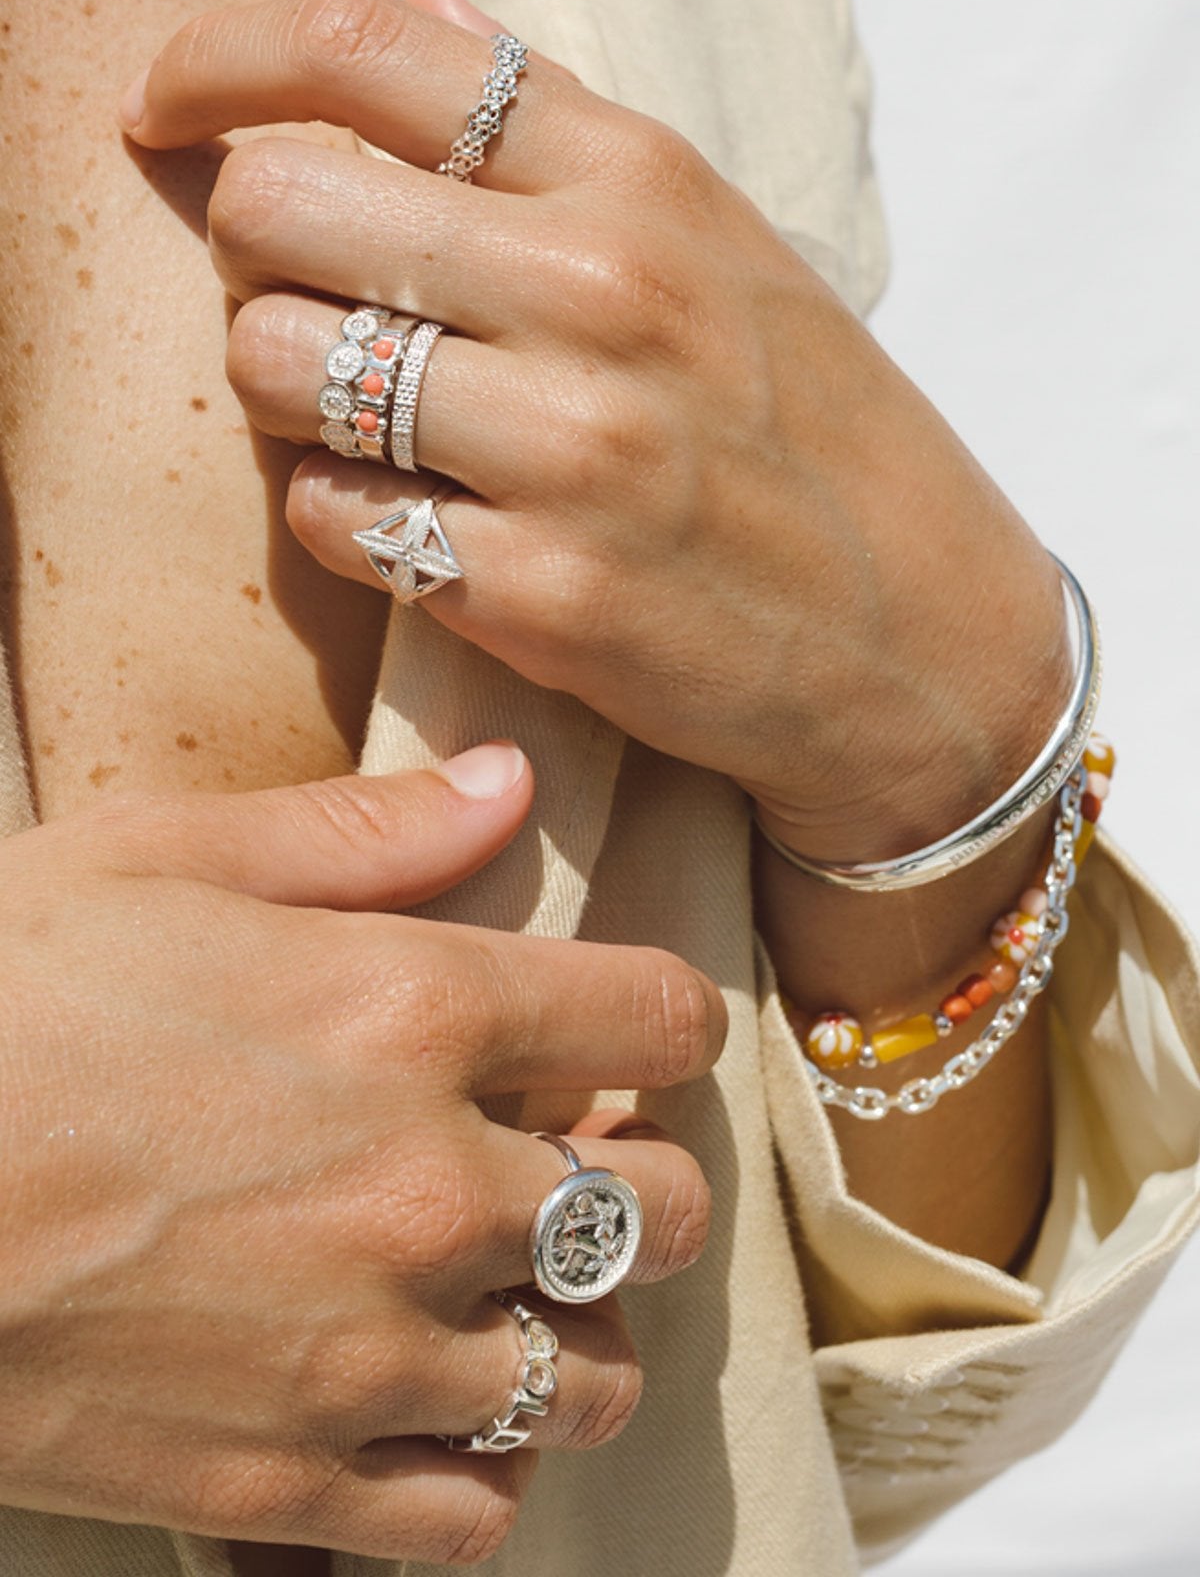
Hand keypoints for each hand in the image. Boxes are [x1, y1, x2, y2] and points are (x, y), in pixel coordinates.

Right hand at [0, 748, 723, 1560]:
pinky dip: (484, 1469)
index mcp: (418, 1008)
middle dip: (654, 1182)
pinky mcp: (285, 1475)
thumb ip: (362, 828)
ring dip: (585, 1332)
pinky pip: (472, 1515)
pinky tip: (438, 1413)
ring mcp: (367, 1348)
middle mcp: (429, 1186)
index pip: (660, 1019)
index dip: (665, 1020)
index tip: (628, 1032)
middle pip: (667, 1212)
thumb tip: (512, 781)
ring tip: (521, 1294)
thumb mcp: (158, 858)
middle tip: (582, 1163)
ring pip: (594, 1379)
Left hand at [120, 0, 1070, 862]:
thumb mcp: (725, 245)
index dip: (222, 58)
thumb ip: (564, 131)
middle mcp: (601, 293)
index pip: (372, 51)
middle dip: (250, 251)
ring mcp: (570, 450)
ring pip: (275, 367)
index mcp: (642, 181)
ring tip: (367, 420)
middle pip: (278, 207)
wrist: (921, 639)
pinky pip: (330, 520)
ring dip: (280, 393)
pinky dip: (341, 518)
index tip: (170, 105)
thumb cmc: (816, 434)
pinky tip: (418, 521)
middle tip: (304, 298)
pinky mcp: (540, 595)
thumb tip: (433, 7)